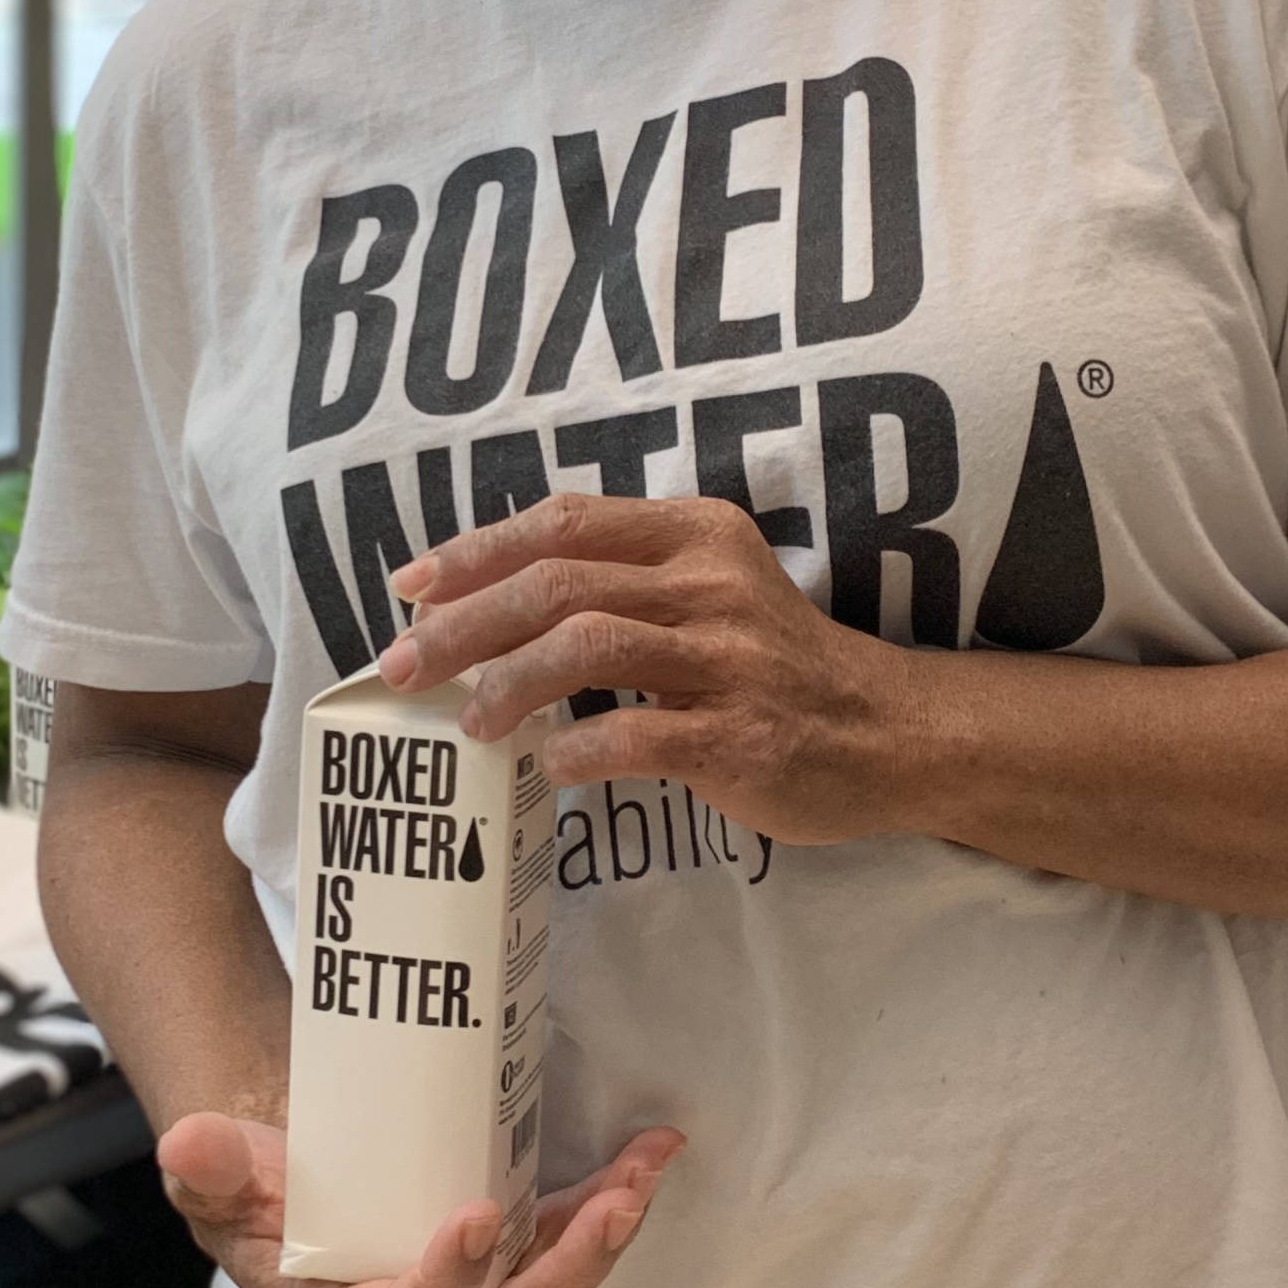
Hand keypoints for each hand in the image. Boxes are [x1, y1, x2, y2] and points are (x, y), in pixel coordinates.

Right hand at [155, 1109, 682, 1287]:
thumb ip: (204, 1169)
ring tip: (645, 1171)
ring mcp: (468, 1286)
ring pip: (549, 1283)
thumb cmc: (247, 1187)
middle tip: (614, 1206)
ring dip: (605, 1232)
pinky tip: (649, 1153)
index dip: (445, 1281)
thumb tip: (192, 1143)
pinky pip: (564, 1238)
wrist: (280, 1176)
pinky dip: (609, 1200)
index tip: (480, 1218)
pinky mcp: (502, 1249)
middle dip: (568, 1269)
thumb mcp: (212, 1177)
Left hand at [382, 493, 906, 844]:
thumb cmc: (774, 666)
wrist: (885, 733)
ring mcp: (727, 659)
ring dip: (507, 684)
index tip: (410, 587)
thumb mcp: (708, 590)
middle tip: (402, 666)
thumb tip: (489, 606)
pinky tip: (550, 765)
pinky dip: (574, 749)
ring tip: (469, 722)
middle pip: (558, 583)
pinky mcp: (738, 734)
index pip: (565, 523)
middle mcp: (710, 583)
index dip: (476, 551)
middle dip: (464, 624)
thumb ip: (622, 581)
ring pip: (586, 647)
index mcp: (695, 534)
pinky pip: (633, 734)